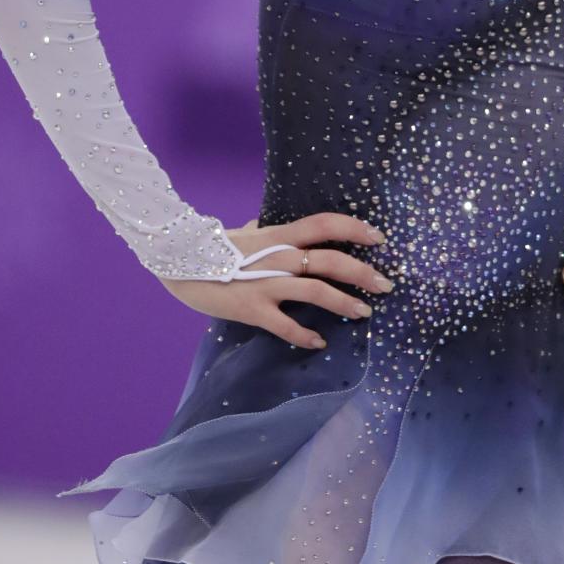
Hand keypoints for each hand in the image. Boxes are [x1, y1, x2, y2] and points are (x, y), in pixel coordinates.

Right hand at [157, 212, 394, 348]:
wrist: (177, 261)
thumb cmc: (212, 246)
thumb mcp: (243, 232)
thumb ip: (262, 229)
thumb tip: (264, 221)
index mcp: (280, 235)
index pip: (325, 224)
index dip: (355, 228)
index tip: (378, 237)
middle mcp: (278, 257)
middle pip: (331, 260)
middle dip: (363, 272)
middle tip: (385, 284)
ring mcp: (266, 284)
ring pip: (316, 291)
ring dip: (345, 303)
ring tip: (364, 312)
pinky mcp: (252, 309)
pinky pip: (286, 326)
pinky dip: (306, 336)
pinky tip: (319, 342)